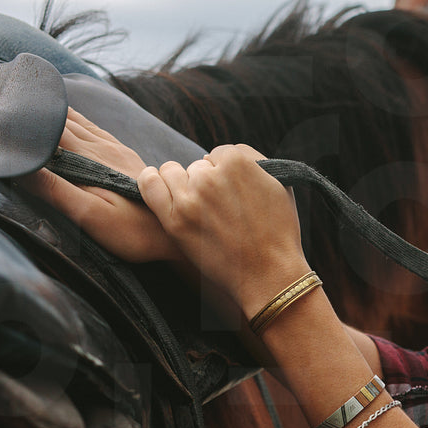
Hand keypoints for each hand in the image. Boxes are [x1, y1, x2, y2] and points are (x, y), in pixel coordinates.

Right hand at [20, 108, 182, 262]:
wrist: (176, 234)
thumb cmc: (133, 231)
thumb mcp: (91, 215)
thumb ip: (56, 190)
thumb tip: (22, 166)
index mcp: (89, 158)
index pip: (51, 128)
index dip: (27, 117)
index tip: (0, 106)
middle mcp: (103, 148)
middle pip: (63, 120)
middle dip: (36, 109)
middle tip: (8, 98)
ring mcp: (117, 151)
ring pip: (80, 122)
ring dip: (56, 111)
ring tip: (31, 99)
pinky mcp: (126, 158)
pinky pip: (97, 130)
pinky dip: (77, 120)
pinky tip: (73, 118)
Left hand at [138, 145, 311, 322]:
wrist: (269, 274)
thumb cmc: (278, 231)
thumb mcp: (279, 184)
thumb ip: (252, 160)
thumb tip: (222, 156)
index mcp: (236, 162)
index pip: (218, 154)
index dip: (224, 172)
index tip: (231, 192)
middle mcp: (210, 177)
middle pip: (196, 166)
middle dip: (206, 181)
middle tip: (219, 207)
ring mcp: (190, 199)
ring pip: (171, 172)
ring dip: (181, 183)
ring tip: (195, 204)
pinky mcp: (174, 221)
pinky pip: (149, 185)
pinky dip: (151, 180)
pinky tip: (157, 184)